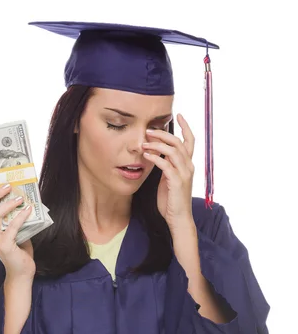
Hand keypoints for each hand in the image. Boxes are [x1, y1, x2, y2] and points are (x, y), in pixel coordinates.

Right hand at [0, 180, 35, 279]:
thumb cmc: (17, 248)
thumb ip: (9, 216)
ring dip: (7, 203)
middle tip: (7, 185)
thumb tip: (18, 195)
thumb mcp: (10, 229)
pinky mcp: (4, 246)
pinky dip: (20, 216)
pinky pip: (11, 226)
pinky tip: (28, 209)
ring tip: (20, 197)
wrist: (21, 271)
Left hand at [142, 114, 194, 231]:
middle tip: (148, 130)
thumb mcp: (169, 179)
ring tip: (144, 142)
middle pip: (178, 142)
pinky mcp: (176, 181)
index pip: (190, 141)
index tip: (178, 114)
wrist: (178, 218)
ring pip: (172, 150)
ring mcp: (184, 173)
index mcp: (188, 164)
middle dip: (163, 133)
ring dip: (157, 144)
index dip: (186, 127)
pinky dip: (155, 157)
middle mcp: (189, 166)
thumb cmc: (172, 200)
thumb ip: (166, 166)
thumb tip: (157, 154)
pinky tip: (146, 155)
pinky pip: (165, 164)